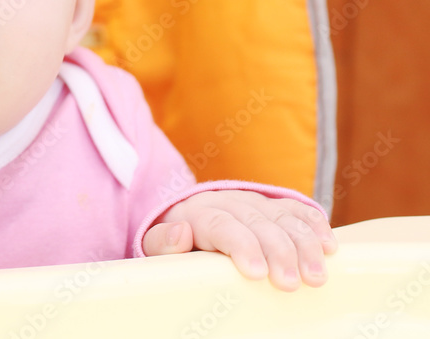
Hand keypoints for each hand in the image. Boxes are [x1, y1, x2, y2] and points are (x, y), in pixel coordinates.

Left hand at [141, 190, 337, 290]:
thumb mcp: (156, 246)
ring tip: (316, 276)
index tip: (257, 273)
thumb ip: (162, 242)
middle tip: (292, 283)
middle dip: (278, 252)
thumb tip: (180, 232)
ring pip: (282, 216)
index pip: (220, 223)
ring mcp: (254, 201)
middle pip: (257, 222)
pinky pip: (298, 210)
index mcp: (198, 212)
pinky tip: (329, 246)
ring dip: (304, 244)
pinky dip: (315, 226)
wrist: (187, 217)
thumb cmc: (174, 242)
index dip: (241, 245)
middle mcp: (229, 201)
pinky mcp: (274, 206)